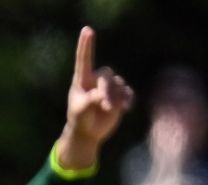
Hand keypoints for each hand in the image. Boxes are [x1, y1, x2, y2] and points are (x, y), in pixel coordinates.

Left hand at [58, 28, 133, 171]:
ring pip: (118, 84)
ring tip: (111, 110)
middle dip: (108, 90)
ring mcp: (109, 87)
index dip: (86, 45)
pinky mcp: (119, 95)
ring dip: (117, 97)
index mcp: (82, 80)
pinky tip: (126, 108)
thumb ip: (89, 102)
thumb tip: (102, 96)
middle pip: (107, 76)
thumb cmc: (79, 120)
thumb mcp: (80, 112)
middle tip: (106, 107)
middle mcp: (96, 80)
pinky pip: (128, 92)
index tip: (87, 30)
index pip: (84, 60)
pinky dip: (128, 99)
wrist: (88, 132)